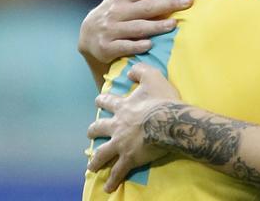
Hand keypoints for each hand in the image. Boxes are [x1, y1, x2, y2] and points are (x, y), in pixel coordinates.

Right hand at [78, 0, 195, 63]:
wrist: (89, 34)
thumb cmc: (115, 9)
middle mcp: (117, 10)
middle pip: (147, 6)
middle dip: (169, 3)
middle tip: (190, 1)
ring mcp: (111, 29)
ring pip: (137, 27)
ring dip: (156, 26)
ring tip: (174, 23)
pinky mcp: (107, 47)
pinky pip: (124, 46)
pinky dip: (136, 45)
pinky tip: (150, 44)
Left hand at [87, 63, 181, 192]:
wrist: (169, 121)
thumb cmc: (162, 100)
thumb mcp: (153, 76)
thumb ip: (140, 71)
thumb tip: (129, 72)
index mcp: (123, 107)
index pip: (108, 102)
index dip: (103, 100)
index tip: (98, 100)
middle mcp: (118, 126)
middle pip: (99, 128)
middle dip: (93, 131)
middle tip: (91, 133)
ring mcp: (121, 144)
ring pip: (102, 153)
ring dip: (96, 160)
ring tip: (92, 166)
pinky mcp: (129, 158)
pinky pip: (118, 172)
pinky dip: (113, 181)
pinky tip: (108, 188)